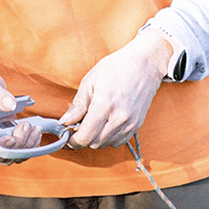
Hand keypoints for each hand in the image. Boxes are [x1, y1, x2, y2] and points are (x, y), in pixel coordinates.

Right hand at [0, 69, 42, 164]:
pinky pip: (18, 150)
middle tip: (26, 125)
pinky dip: (29, 144)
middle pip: (0, 154)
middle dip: (17, 143)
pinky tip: (36, 132)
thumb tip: (11, 105)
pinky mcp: (6, 139)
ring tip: (35, 129)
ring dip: (26, 145)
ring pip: (11, 155)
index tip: (10, 138)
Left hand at [59, 31, 172, 148]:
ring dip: (96, 137)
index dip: (73, 141)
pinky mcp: (137, 125)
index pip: (85, 136)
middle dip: (83, 137)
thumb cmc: (116, 67)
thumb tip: (64, 122)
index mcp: (104, 105)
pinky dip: (109, 136)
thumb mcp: (90, 81)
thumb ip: (77, 106)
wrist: (144, 64)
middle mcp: (119, 118)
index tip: (67, 137)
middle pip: (94, 143)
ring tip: (94, 119)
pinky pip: (118, 141)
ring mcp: (130, 123)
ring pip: (106, 144)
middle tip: (79, 124)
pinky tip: (106, 121)